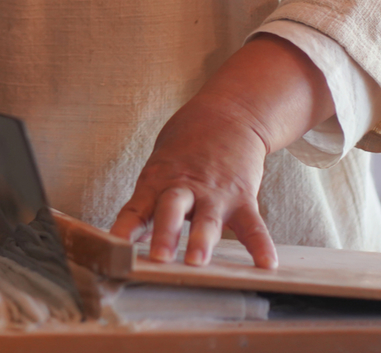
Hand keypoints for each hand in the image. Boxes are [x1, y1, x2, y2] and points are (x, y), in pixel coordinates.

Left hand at [109, 95, 276, 267]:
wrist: (228, 114)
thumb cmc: (185, 145)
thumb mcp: (159, 168)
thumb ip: (148, 203)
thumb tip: (132, 236)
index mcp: (157, 180)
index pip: (135, 209)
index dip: (124, 229)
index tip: (114, 248)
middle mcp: (184, 188)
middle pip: (171, 211)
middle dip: (164, 235)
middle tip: (158, 258)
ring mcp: (215, 194)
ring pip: (206, 220)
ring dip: (201, 241)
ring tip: (197, 262)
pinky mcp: (242, 197)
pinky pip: (253, 225)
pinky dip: (260, 245)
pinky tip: (266, 265)